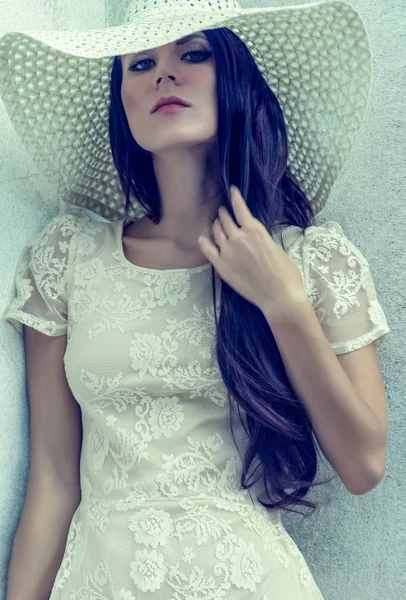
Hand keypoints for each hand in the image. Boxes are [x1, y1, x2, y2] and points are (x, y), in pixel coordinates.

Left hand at [198, 185, 309, 322]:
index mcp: (255, 230)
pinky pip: (208, 249)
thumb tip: (253, 236)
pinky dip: (205, 241)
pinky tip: (203, 238)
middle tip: (222, 212)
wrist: (278, 295)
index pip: (240, 208)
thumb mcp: (275, 247)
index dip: (235, 197)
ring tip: (216, 223)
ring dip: (216, 225)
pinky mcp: (221, 266)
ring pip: (216, 232)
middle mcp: (238, 237)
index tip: (231, 190)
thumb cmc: (285, 273)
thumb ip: (260, 238)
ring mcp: (227, 251)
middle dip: (224, 214)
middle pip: (225, 219)